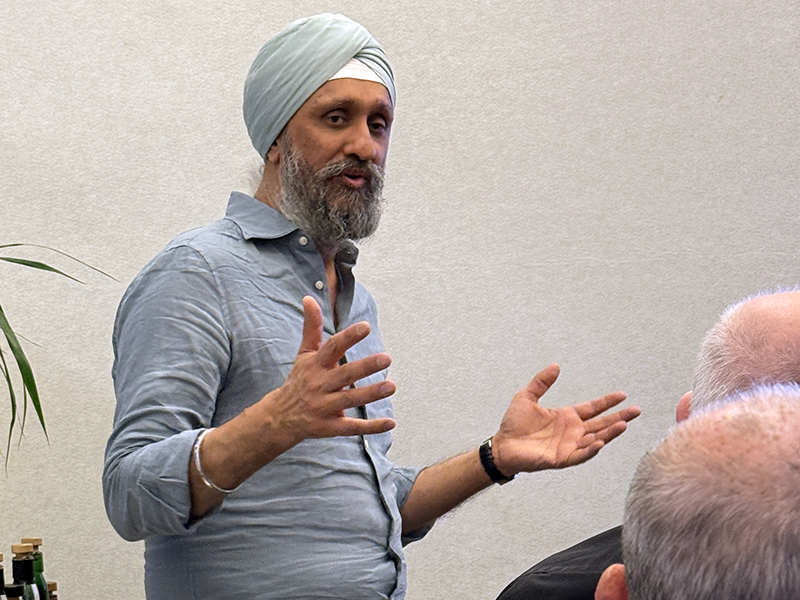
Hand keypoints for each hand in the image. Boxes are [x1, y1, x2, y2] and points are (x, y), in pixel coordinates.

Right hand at [267, 296, 395, 443]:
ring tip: (391, 386)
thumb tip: (309, 298)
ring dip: (371, 394)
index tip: (365, 327)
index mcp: (315, 365)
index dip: (348, 337)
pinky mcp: (330, 427)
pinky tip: (391, 423)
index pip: (332, 348)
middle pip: (344, 374)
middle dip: (365, 366)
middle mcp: (320, 385)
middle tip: (387, 358)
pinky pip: (352, 427)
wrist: (279, 418)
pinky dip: (371, 427)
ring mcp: (324, 407)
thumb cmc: (299, 380)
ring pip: (350, 400)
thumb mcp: (304, 354)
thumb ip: (311, 327)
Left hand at [491, 364, 639, 475]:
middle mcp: (572, 431)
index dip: (607, 402)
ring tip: (624, 424)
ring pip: (595, 438)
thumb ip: (541, 382)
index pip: (592, 408)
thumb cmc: (513, 424)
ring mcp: (569, 445)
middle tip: (636, 410)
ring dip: (610, 433)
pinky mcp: (561, 458)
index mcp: (566, 417)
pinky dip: (590, 450)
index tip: (622, 395)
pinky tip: (600, 442)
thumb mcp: (526, 397)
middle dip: (619, 417)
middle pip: (601, 423)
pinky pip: (580, 455)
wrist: (502, 446)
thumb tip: (556, 365)